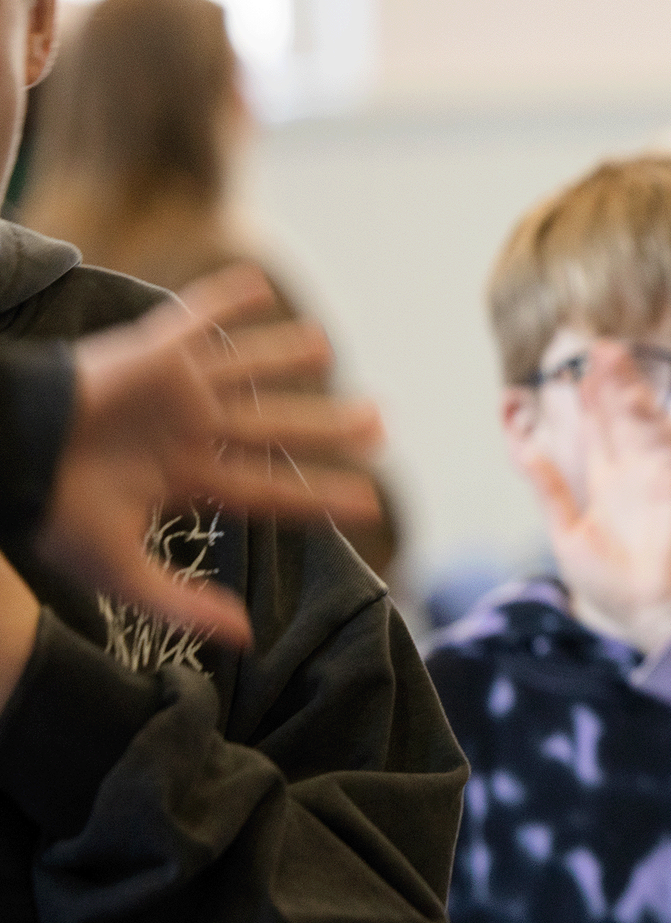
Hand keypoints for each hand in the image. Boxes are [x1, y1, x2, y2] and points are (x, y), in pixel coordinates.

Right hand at [40, 265, 383, 648]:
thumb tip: (245, 638)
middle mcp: (187, 434)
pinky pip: (191, 320)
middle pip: (272, 427)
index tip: (371, 503)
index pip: (269, 489)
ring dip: (282, 356)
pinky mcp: (144, 355)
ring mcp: (168, 393)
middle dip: (326, 425)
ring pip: (242, 370)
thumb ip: (182, 606)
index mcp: (186, 481)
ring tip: (326, 345)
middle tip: (381, 422)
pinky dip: (223, 301)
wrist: (1, 459)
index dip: (318, 495)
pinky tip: (259, 284)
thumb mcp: (118, 572)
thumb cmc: (51, 515)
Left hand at [517, 343, 670, 653]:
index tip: (556, 376)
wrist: (654, 608)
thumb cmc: (612, 582)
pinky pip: (656, 433)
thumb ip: (547, 486)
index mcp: (603, 485)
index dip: (572, 404)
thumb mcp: (564, 531)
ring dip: (622, 383)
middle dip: (599, 383)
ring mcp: (652, 470)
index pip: (586, 433)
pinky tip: (626, 381)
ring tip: (607, 350)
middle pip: (611, 416)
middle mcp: (629, 471)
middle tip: (588, 349)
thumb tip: (521, 447)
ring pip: (633, 416)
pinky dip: (641, 406)